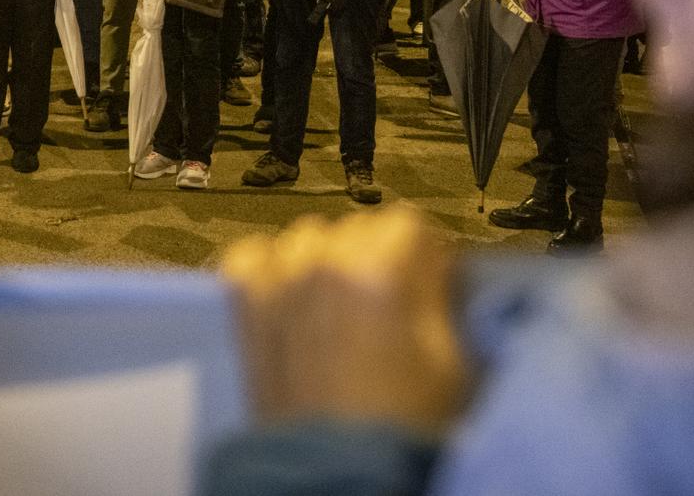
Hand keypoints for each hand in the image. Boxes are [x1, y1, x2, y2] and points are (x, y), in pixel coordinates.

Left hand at [223, 208, 468, 434]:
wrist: (334, 472)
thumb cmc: (402, 424)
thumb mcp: (450, 360)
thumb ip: (441, 296)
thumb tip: (435, 263)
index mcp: (381, 269)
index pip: (408, 222)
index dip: (422, 255)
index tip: (424, 281)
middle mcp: (325, 261)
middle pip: (359, 226)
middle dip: (374, 255)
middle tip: (380, 304)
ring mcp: (277, 277)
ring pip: (309, 236)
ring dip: (325, 260)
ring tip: (335, 307)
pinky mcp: (243, 300)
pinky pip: (256, 253)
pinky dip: (273, 267)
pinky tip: (290, 299)